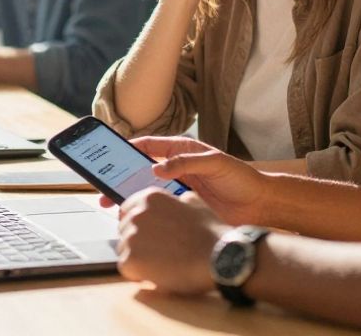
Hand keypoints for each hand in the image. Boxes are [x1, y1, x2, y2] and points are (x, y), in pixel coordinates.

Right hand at [107, 137, 269, 226]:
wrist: (258, 204)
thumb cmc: (240, 178)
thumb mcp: (214, 163)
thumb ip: (186, 163)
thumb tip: (157, 168)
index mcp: (182, 149)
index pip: (149, 145)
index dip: (128, 148)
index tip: (108, 154)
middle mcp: (177, 167)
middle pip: (142, 168)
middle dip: (121, 175)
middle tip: (102, 184)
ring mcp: (178, 187)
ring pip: (147, 188)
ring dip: (130, 194)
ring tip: (110, 202)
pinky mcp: (182, 205)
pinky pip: (159, 204)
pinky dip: (145, 208)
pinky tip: (134, 214)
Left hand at [116, 188, 227, 294]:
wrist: (219, 258)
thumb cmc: (211, 234)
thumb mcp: (196, 203)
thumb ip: (177, 201)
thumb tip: (176, 201)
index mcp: (151, 197)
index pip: (128, 209)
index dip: (139, 224)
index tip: (148, 234)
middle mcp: (137, 213)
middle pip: (125, 229)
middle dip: (138, 241)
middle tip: (159, 252)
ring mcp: (131, 236)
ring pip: (125, 249)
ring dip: (139, 257)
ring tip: (162, 263)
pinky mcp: (130, 259)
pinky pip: (126, 267)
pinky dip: (138, 273)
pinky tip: (157, 273)